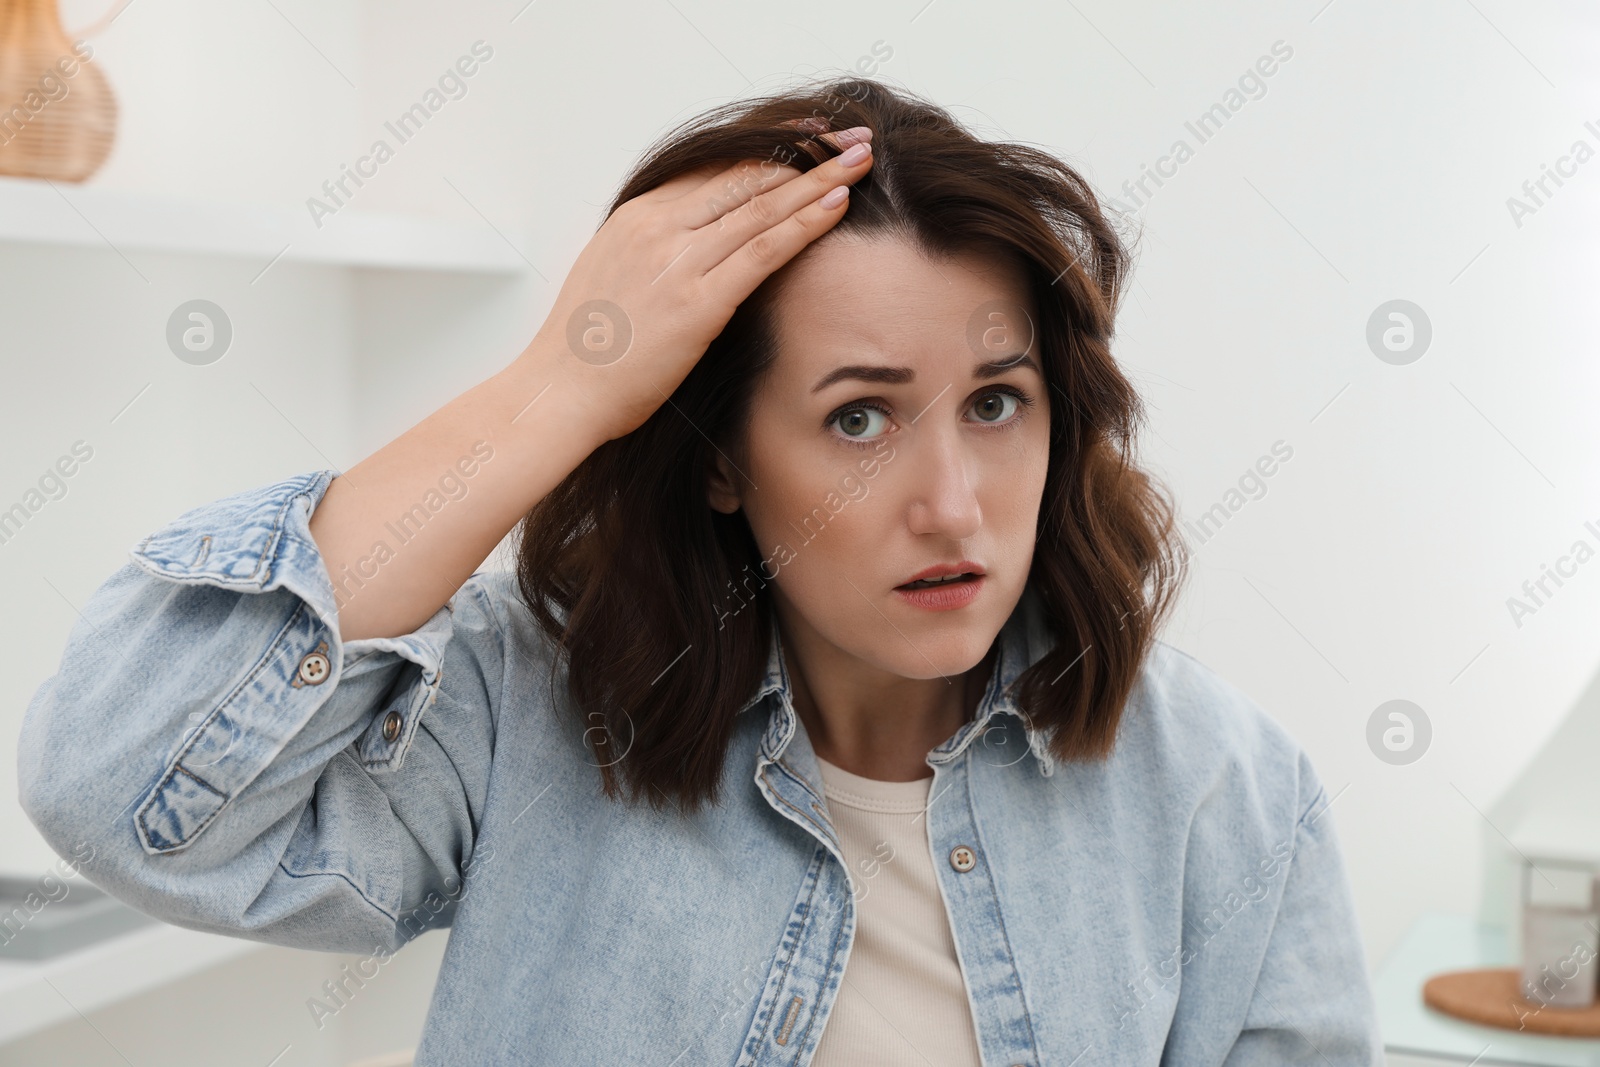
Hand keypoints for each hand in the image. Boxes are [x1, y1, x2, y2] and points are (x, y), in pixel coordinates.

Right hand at [529, 122, 874, 442]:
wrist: (559, 392)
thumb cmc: (585, 351)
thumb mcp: (611, 276)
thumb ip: (650, 250)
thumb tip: (687, 242)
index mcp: (637, 217)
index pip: (717, 168)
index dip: (771, 149)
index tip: (810, 134)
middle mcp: (658, 227)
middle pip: (745, 175)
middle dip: (806, 151)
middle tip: (851, 136)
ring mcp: (677, 262)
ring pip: (762, 205)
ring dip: (818, 177)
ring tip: (861, 157)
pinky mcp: (697, 302)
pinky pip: (763, 251)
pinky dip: (805, 222)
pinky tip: (837, 203)